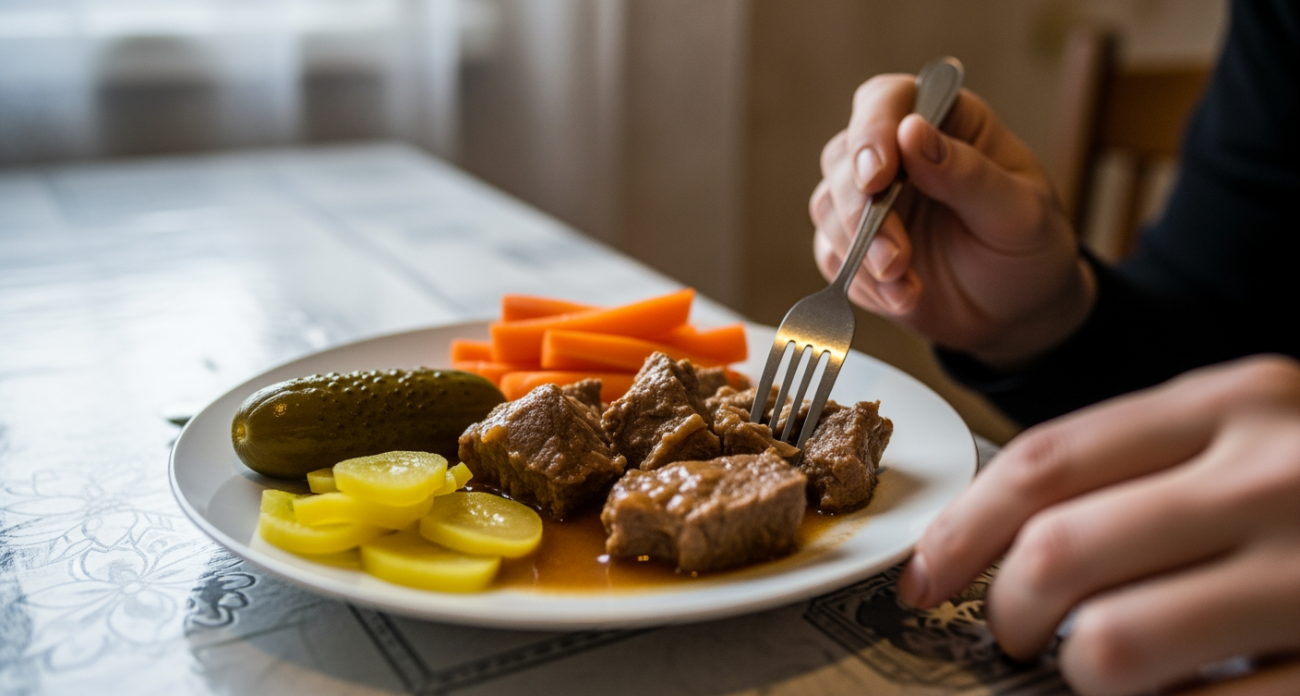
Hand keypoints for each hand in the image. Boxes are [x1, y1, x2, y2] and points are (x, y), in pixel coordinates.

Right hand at [811, 74, 1093, 368]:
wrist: (1019, 313)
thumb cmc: (1030, 248)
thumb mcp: (1018, 212)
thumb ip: (968, 173)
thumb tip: (912, 131)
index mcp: (945, 123)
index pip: (887, 100)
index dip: (872, 130)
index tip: (877, 176)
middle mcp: (899, 154)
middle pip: (844, 157)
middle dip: (861, 211)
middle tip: (895, 258)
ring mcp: (873, 200)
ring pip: (828, 206)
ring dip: (860, 251)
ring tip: (905, 285)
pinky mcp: (856, 246)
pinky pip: (833, 255)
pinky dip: (860, 281)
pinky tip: (903, 297)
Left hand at [897, 356, 1299, 695]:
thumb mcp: (1248, 439)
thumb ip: (1143, 465)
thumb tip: (1006, 546)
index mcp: (1236, 404)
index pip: (1047, 462)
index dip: (961, 530)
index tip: (921, 579)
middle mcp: (1273, 475)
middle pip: (1058, 550)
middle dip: (1008, 610)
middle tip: (1015, 634)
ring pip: (1108, 643)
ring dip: (1081, 671)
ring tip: (1104, 667)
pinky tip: (1174, 694)